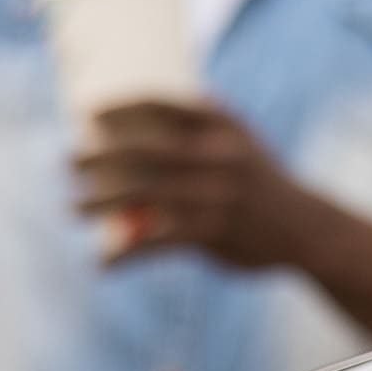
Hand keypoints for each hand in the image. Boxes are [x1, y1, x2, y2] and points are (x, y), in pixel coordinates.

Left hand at [77, 99, 314, 271]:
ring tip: (72, 207)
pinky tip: (102, 264)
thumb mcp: (237, 141)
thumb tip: (133, 116)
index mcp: (222, 125)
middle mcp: (218, 155)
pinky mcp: (212, 233)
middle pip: (144, 151)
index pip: (163, 106)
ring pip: (144, 195)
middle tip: (67, 161)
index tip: (88, 114)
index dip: (121, 107)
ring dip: (100, 203)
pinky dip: (125, 255)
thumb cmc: (256, 180)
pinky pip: (157, 244)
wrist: (304, 227)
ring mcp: (215, 194)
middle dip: (99, 156)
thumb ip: (197, 127)